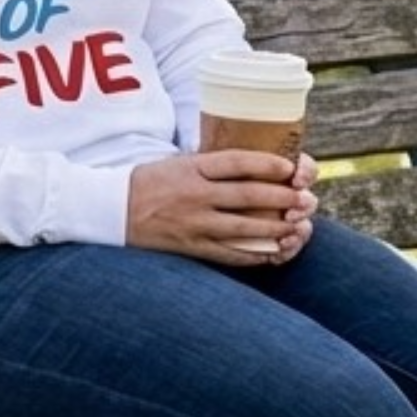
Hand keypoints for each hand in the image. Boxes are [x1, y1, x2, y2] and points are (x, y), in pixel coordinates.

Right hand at [125, 150, 316, 264]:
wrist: (110, 209)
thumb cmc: (150, 183)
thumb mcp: (178, 163)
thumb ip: (212, 165)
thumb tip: (258, 166)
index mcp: (190, 168)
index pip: (237, 162)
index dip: (269, 164)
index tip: (290, 168)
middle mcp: (193, 195)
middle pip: (248, 195)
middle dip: (283, 198)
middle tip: (305, 199)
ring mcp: (191, 223)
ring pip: (244, 227)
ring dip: (276, 228)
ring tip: (297, 226)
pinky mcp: (188, 246)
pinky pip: (228, 254)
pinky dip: (254, 254)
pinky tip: (273, 252)